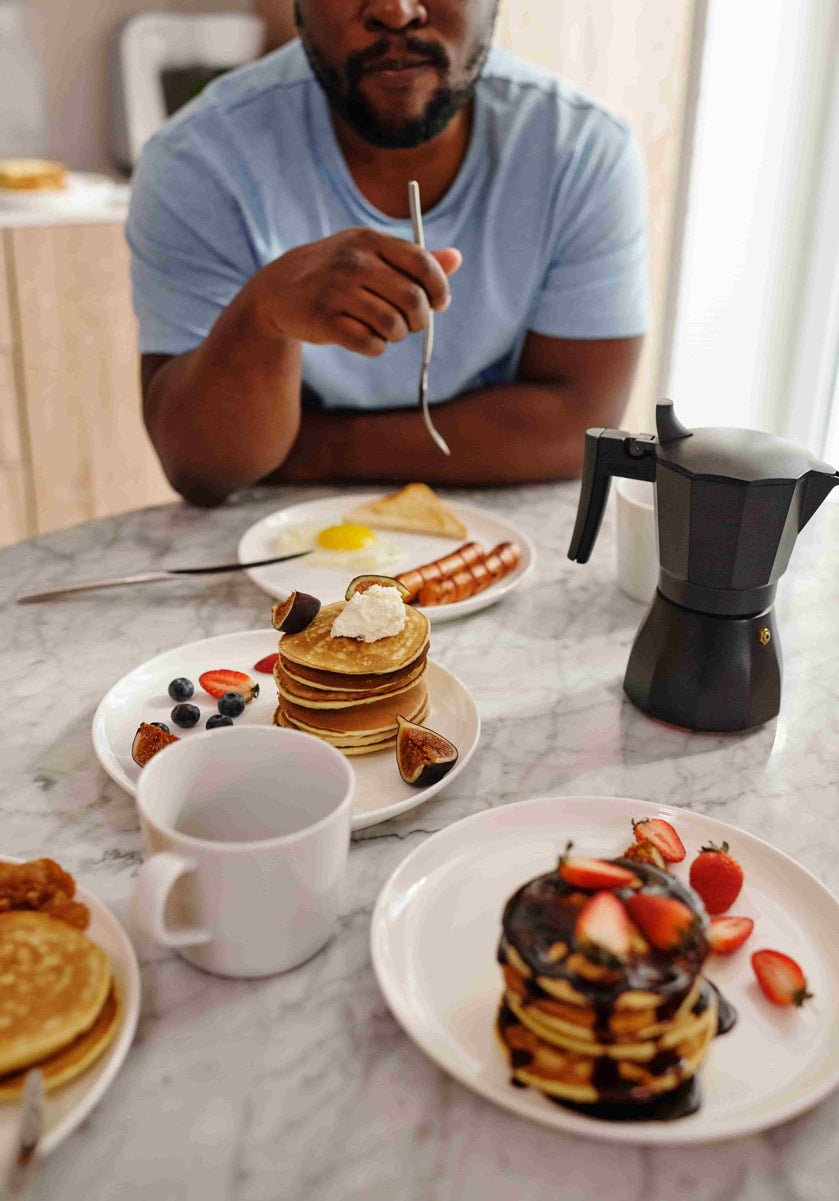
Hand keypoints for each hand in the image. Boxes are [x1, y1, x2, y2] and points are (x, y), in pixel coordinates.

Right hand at [251, 227, 461, 355]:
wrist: (279, 290)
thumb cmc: (337, 274)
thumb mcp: (371, 256)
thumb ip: (413, 260)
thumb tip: (457, 258)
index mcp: (370, 240)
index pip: (421, 263)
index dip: (439, 288)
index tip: (439, 303)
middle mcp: (353, 261)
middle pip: (413, 299)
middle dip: (420, 319)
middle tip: (412, 324)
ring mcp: (336, 290)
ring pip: (393, 325)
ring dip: (397, 336)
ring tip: (387, 331)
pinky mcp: (324, 320)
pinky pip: (370, 343)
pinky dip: (376, 347)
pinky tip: (367, 339)